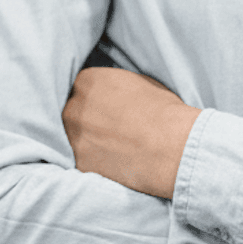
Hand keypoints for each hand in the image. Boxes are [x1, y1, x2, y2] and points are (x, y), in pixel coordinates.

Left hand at [62, 68, 201, 198]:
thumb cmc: (162, 110)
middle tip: (108, 124)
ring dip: (87, 138)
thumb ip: (113, 85)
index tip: (105, 104)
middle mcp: (73, 106)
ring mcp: (73, 136)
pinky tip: (112, 158)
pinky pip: (80, 158)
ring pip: (74, 135)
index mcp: (88, 80)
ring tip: (111, 143)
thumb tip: (109, 92)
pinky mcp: (79, 163)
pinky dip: (93, 158)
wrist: (170, 146)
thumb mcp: (137, 82)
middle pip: (72, 109)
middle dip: (87, 116)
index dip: (94, 96)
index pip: (81, 85)